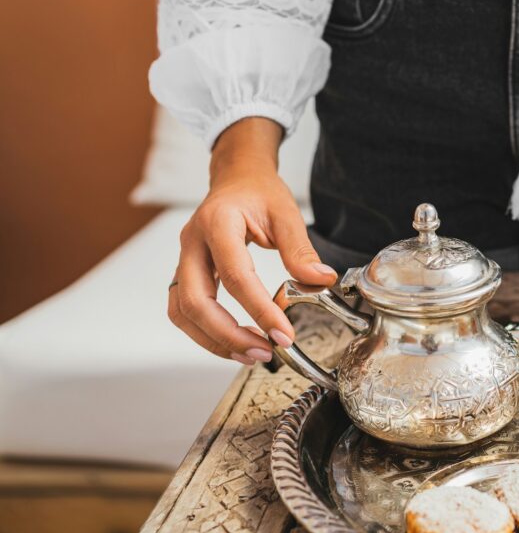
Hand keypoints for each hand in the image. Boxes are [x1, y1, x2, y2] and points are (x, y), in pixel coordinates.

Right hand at [169, 118, 337, 363]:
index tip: (284, 334)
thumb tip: (321, 280)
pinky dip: (205, 333)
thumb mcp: (286, 212)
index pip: (235, 276)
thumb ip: (300, 249)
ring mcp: (184, 259)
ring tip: (252, 354)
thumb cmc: (258, 192)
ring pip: (183, 311)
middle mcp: (192, 243)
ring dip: (213, 340)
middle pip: (196, 301)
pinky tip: (235, 342)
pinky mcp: (186, 273)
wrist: (236, 177)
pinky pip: (184, 310)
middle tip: (265, 353)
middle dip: (228, 335)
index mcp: (217, 223)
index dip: (259, 309)